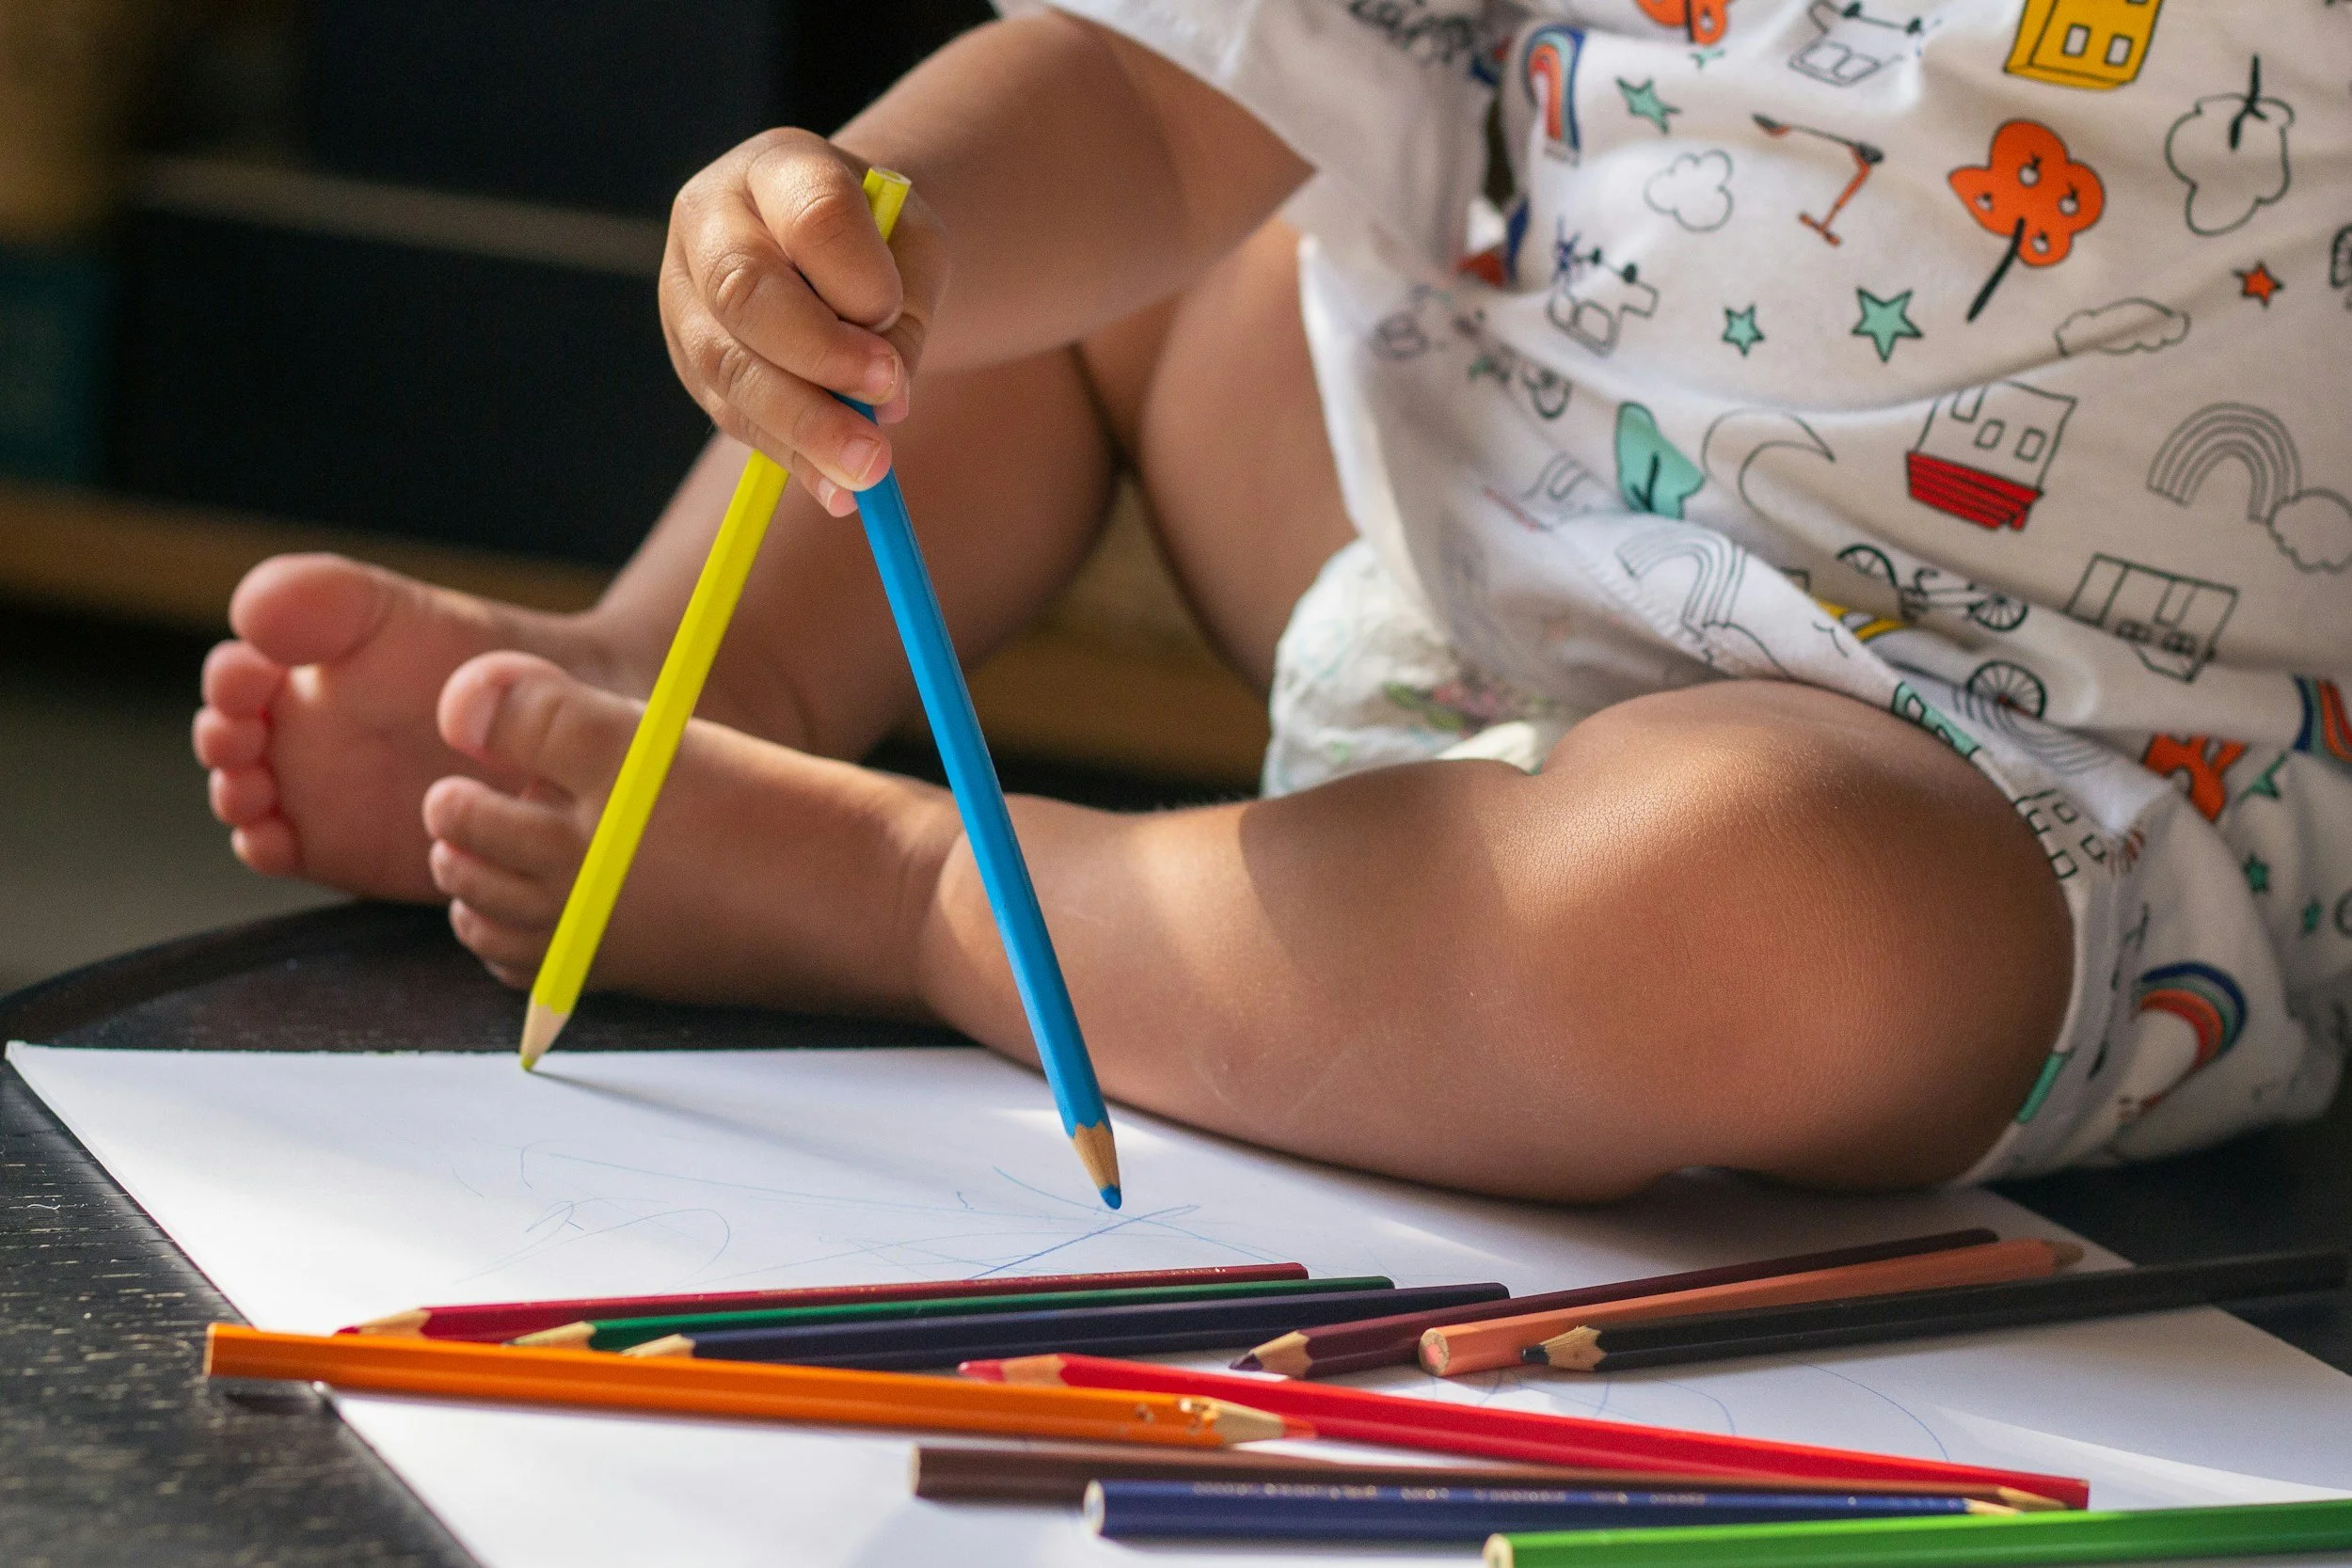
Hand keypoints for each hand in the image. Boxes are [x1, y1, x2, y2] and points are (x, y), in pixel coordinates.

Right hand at [660, 129, 949, 515]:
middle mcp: (712, 222)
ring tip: (869, 471)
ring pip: (728, 365)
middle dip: (819, 358)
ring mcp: (686, 293)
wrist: (829, 246)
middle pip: (745, 289)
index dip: (855, 275)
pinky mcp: (690, 359)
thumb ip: (902, 317)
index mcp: (778, 168)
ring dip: (803, 426)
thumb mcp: (913, 256)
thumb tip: (882, 405)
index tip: (893, 317)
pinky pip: (733, 415)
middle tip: (886, 407)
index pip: (812, 213)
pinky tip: (839, 490)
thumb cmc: (879, 243)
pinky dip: (792, 458)